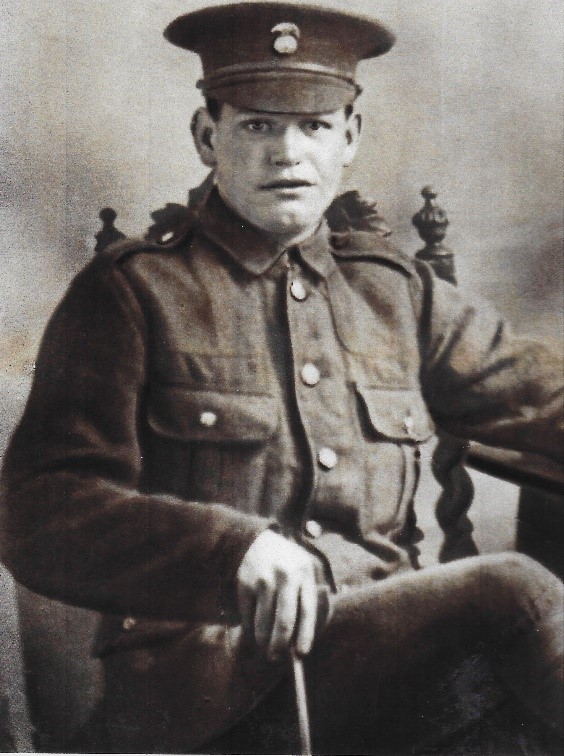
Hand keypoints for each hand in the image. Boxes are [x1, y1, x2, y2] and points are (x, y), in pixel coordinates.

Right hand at [236, 530, 319, 659]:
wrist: (257, 540)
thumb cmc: (287, 563)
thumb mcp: (303, 571)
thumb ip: (306, 598)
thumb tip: (299, 639)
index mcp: (304, 573)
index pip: (307, 609)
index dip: (305, 634)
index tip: (302, 653)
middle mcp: (284, 576)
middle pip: (284, 620)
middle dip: (281, 645)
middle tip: (277, 658)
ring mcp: (263, 580)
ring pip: (263, 623)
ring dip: (263, 641)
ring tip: (266, 648)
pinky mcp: (244, 584)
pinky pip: (247, 617)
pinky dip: (250, 629)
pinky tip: (254, 630)